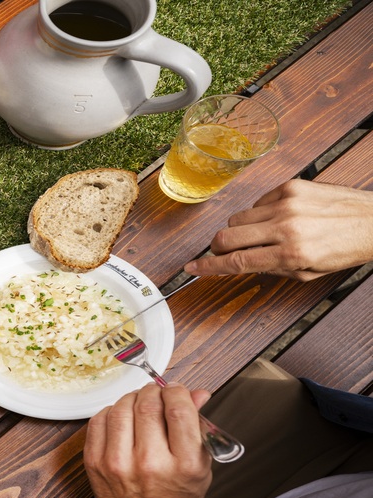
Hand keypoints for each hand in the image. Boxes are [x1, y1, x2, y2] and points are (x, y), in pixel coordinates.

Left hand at [84, 384, 212, 497]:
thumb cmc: (175, 495)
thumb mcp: (199, 464)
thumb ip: (198, 426)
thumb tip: (197, 393)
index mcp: (182, 465)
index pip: (178, 411)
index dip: (177, 392)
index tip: (176, 391)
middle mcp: (149, 463)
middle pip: (148, 406)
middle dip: (154, 392)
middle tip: (157, 394)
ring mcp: (118, 463)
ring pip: (121, 408)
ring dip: (132, 398)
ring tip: (139, 403)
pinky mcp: (95, 462)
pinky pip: (98, 420)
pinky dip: (110, 411)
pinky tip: (121, 418)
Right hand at [184, 180, 372, 280]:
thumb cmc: (344, 249)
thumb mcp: (307, 272)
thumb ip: (271, 268)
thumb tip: (240, 263)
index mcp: (291, 254)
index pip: (237, 262)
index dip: (209, 267)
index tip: (193, 268)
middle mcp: (286, 227)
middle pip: (227, 237)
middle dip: (218, 248)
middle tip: (224, 252)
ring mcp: (287, 203)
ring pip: (238, 218)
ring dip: (241, 230)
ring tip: (260, 235)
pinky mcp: (291, 186)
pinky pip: (257, 202)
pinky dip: (260, 213)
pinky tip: (277, 218)